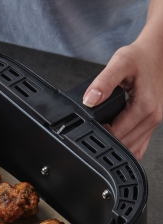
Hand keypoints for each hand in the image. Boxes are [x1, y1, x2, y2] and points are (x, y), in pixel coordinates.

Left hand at [82, 35, 162, 160]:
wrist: (158, 53)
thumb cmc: (141, 57)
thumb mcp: (120, 63)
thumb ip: (103, 82)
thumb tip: (89, 99)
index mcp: (145, 107)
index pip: (116, 134)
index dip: (99, 133)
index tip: (89, 124)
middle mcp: (152, 117)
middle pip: (124, 144)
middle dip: (106, 140)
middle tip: (93, 127)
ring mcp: (154, 122)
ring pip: (132, 148)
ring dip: (116, 145)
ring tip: (102, 130)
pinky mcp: (152, 122)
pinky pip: (139, 144)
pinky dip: (126, 145)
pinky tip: (115, 137)